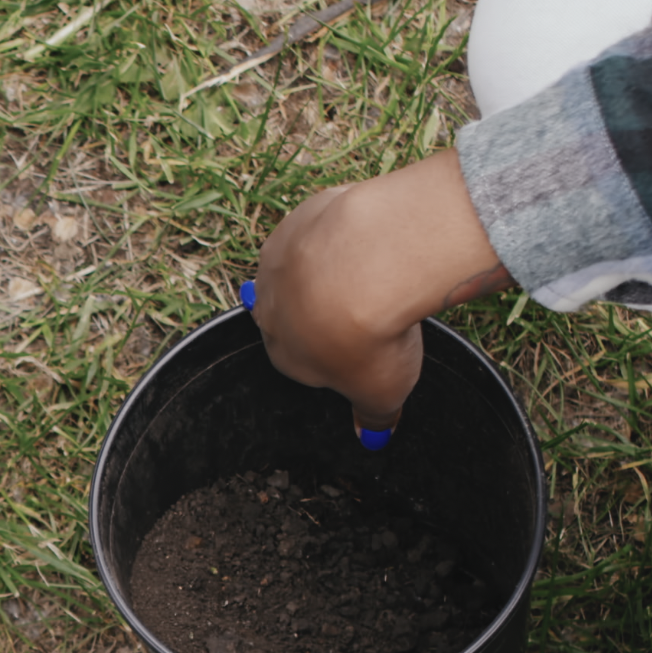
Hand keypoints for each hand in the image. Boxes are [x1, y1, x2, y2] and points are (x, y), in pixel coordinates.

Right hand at [252, 150, 510, 436]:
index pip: (297, 360)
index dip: (332, 355)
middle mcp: (268, 307)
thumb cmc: (370, 335)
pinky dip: (340, 233)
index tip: (364, 351)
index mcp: (282, 354)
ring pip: (302, 268)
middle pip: (292, 311)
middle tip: (367, 310)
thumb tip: (375, 434)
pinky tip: (370, 238)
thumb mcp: (383, 391)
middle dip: (324, 312)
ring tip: (375, 271)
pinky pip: (318, 228)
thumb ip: (375, 415)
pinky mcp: (299, 218)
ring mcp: (280, 259)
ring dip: (330, 270)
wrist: (373, 262)